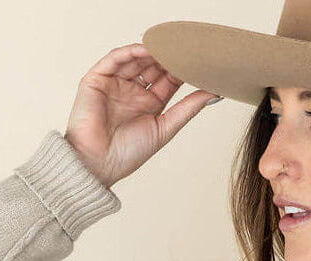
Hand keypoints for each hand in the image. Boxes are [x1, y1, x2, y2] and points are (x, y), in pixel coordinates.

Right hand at [64, 42, 219, 188]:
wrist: (98, 163)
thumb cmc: (128, 153)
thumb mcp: (166, 127)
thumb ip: (188, 108)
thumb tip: (214, 93)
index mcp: (149, 104)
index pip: (167, 79)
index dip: (180, 70)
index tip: (197, 62)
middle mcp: (132, 92)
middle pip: (152, 66)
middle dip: (167, 57)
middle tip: (183, 50)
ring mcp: (114, 84)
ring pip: (134, 60)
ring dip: (150, 52)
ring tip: (167, 47)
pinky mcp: (96, 80)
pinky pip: (113, 60)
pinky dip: (128, 52)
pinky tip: (145, 50)